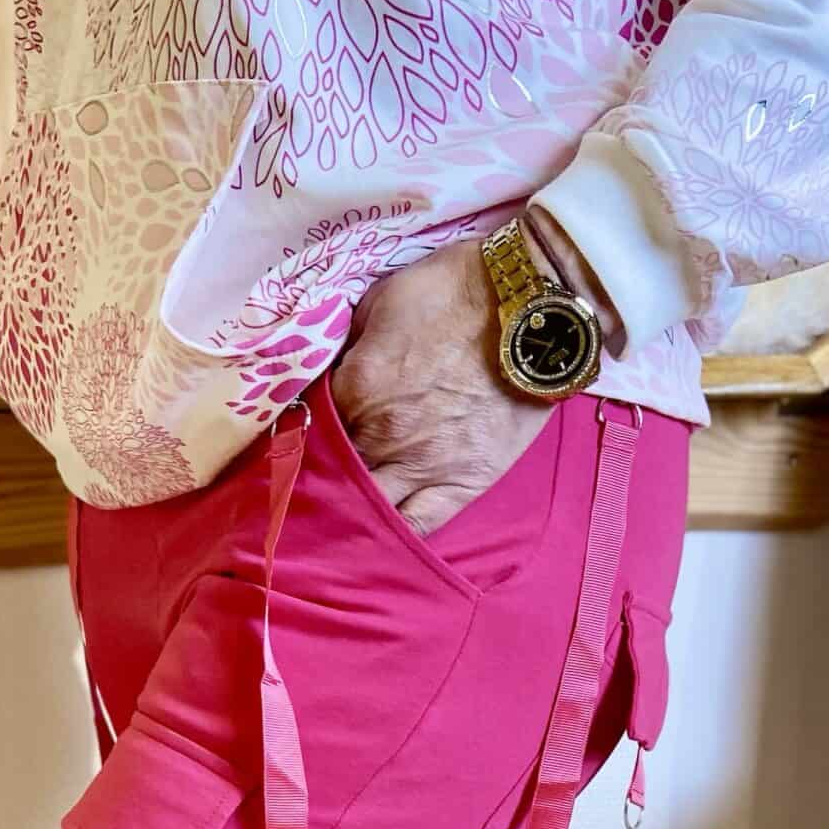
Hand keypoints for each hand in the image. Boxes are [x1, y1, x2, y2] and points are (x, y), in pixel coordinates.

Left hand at [330, 237, 552, 536]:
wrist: (531, 306)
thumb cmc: (455, 291)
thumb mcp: (381, 300)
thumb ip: (349, 346)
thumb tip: (331, 373)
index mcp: (356, 389)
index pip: (308, 425)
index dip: (301, 429)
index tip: (296, 432)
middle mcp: (382, 437)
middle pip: (331, 475)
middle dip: (318, 477)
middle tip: (308, 480)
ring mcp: (424, 466)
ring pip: (368, 509)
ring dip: (350, 511)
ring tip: (338, 513)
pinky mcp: (463, 484)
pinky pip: (419, 526)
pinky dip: (394, 536)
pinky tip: (378, 537)